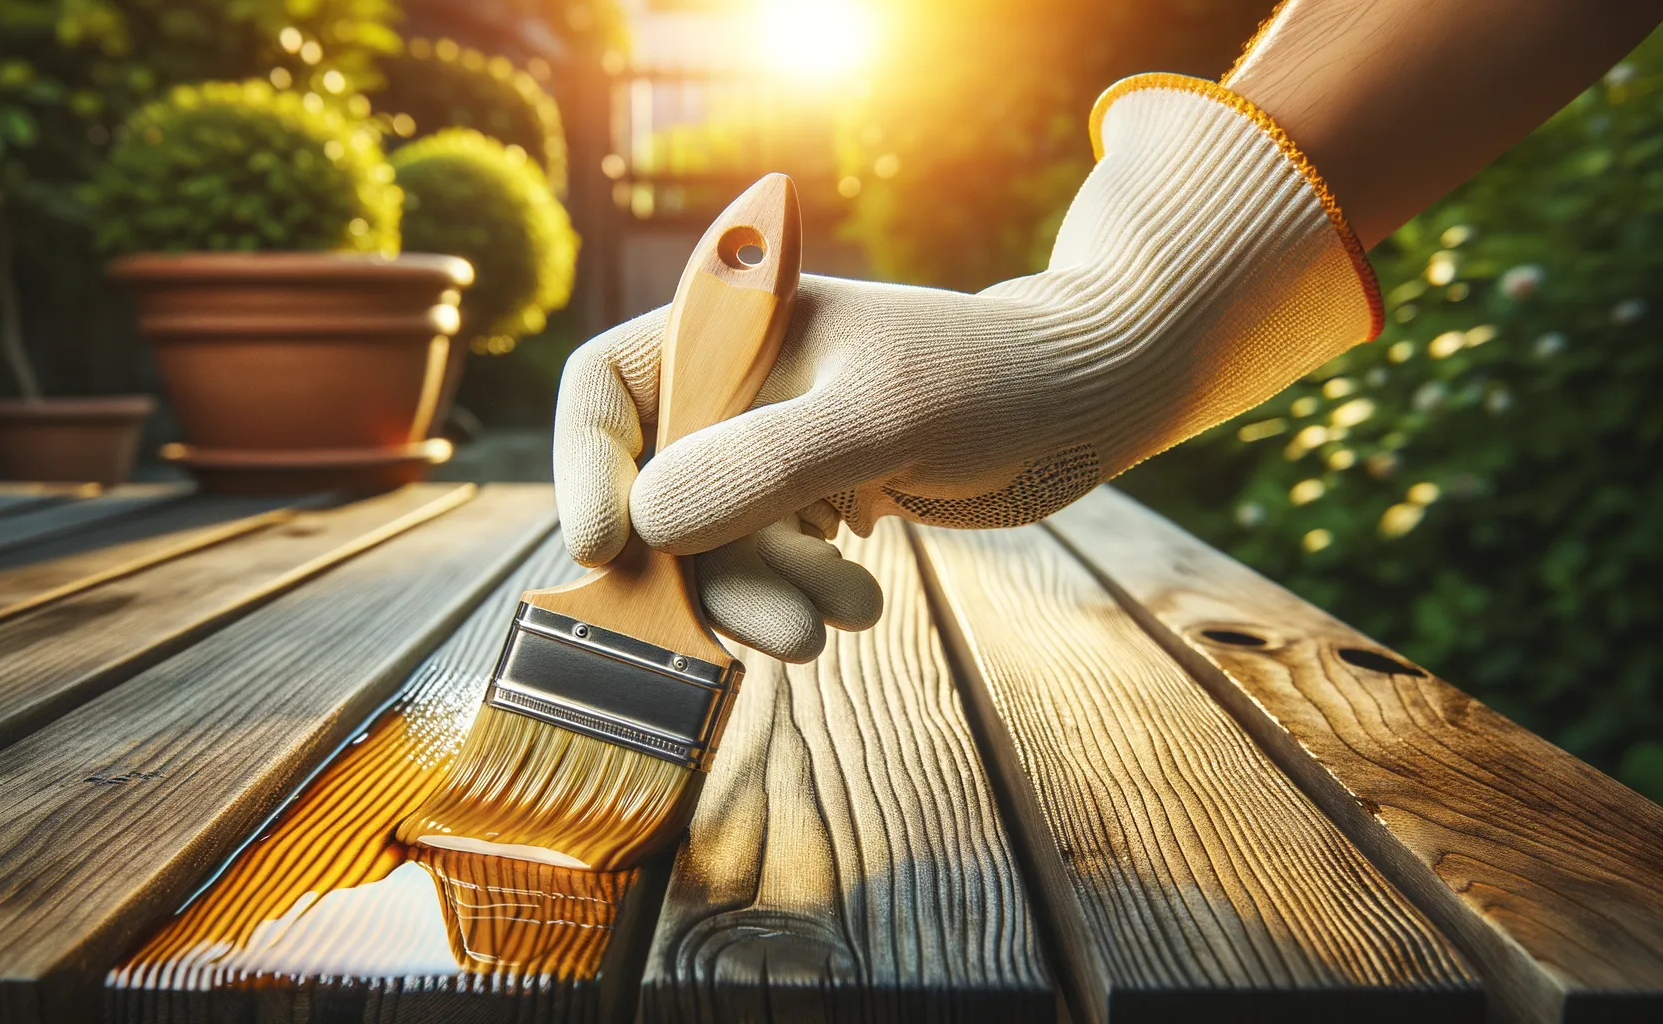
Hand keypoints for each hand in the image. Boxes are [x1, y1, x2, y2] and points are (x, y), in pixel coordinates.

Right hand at [555, 75, 1380, 660]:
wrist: (1080, 402)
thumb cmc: (991, 380)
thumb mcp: (881, 416)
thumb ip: (766, 464)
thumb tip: (646, 525)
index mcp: (729, 324)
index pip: (608, 392)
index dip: (589, 471)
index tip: (608, 551)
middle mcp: (732, 382)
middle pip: (657, 489)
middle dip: (713, 570)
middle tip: (788, 639)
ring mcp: (766, 440)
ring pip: (712, 540)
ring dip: (769, 594)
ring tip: (852, 617)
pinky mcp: (803, 490)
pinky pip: (762, 558)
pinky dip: (801, 590)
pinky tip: (861, 599)